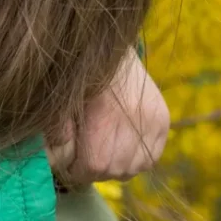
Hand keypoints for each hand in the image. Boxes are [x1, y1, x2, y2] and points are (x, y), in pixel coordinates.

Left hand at [47, 50, 169, 184]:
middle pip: (115, 169)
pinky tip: (119, 150)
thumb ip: (57, 131)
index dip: (78, 171)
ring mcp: (154, 120)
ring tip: (100, 155)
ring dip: (115, 168)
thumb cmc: (78, 75)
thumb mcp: (61, 100)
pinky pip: (150, 158)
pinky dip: (134, 161)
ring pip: (134, 168)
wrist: (109, 49)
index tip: (69, 167)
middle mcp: (136, 119)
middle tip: (82, 163)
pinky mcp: (164, 120)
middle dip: (95, 172)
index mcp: (106, 115)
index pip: (95, 164)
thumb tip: (56, 162)